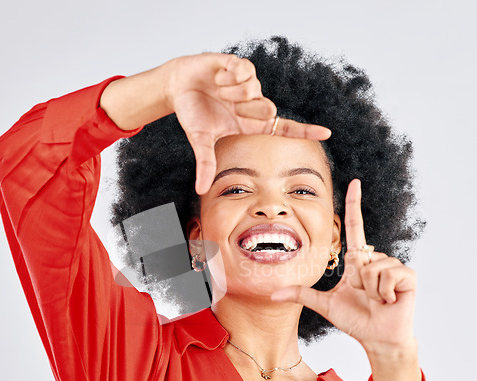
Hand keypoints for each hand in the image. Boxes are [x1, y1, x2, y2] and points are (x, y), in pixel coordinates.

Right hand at [166, 54, 331, 193]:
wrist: (178, 86)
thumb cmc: (192, 114)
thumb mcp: (201, 140)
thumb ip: (206, 164)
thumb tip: (200, 191)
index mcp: (249, 123)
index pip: (282, 128)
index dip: (304, 131)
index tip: (327, 133)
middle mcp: (253, 103)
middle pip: (268, 109)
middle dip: (249, 110)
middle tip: (229, 107)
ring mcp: (247, 84)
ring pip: (255, 90)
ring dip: (234, 93)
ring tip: (218, 91)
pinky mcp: (239, 65)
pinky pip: (244, 70)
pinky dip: (229, 76)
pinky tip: (218, 78)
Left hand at [271, 179, 416, 354]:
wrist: (377, 339)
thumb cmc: (355, 320)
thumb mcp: (324, 304)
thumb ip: (301, 294)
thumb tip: (273, 293)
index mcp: (357, 261)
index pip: (353, 227)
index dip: (353, 205)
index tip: (354, 182)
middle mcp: (375, 259)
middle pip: (359, 254)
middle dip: (358, 280)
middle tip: (364, 296)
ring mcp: (393, 266)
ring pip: (372, 266)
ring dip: (370, 288)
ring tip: (377, 299)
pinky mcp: (408, 276)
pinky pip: (388, 274)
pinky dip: (384, 291)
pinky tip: (388, 300)